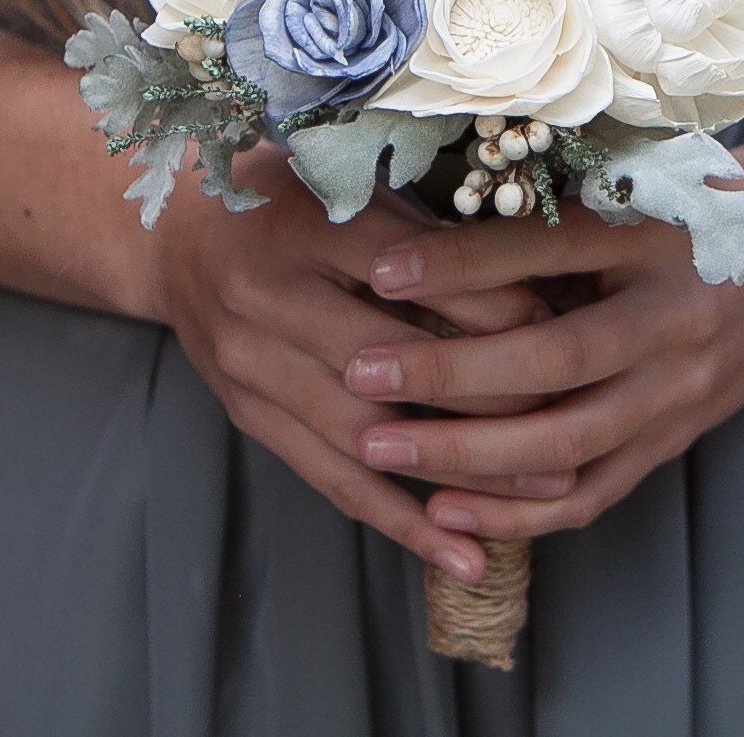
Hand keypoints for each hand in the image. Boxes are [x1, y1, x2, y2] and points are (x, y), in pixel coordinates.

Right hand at [148, 144, 577, 581]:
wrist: (174, 236)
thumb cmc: (291, 198)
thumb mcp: (355, 187)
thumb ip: (431, 237)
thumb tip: (544, 290)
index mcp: (304, 225)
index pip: (413, 275)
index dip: (491, 308)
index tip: (561, 332)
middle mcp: (266, 297)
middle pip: (390, 366)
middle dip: (487, 402)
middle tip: (569, 427)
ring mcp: (250, 365)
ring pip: (365, 438)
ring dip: (457, 477)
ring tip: (540, 499)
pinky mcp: (250, 416)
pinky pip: (332, 481)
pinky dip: (402, 522)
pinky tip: (462, 557)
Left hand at [342, 204, 743, 541]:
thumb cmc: (685, 209)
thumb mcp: (626, 186)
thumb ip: (539, 211)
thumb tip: (416, 227)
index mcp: (660, 241)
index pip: (551, 252)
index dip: (464, 264)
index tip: (380, 270)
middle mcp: (677, 323)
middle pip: (557, 363)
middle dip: (450, 376)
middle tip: (361, 373)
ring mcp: (680, 394)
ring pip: (568, 444)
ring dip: (468, 457)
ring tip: (378, 449)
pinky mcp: (671, 444)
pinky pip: (589, 492)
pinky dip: (515, 514)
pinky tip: (445, 511)